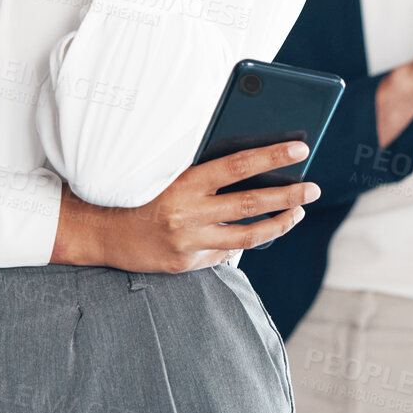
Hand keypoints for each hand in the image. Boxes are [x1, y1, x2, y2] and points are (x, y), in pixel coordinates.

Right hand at [51, 140, 319, 272]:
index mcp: (184, 183)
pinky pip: (223, 252)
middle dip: (288, 194)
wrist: (99, 229)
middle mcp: (189, 213)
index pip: (237, 165)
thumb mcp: (167, 173)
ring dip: (278, 222)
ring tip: (297, 211)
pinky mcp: (185, 263)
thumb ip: (202, 173)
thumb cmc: (135, 192)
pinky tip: (259, 230)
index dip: (271, 156)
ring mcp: (189, 242)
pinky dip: (243, 240)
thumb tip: (246, 168)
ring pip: (247, 234)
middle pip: (250, 202)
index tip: (300, 149)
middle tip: (313, 187)